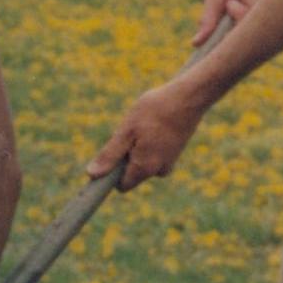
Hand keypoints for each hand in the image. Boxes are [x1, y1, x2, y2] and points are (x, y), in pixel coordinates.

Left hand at [87, 81, 204, 191]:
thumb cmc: (154, 111)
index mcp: (145, 169)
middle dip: (126, 156)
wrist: (189, 97)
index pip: (122, 186)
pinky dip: (150, 142)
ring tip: (144, 125)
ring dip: (138, 147)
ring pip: (143, 161)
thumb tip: (92, 175)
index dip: (111, 174)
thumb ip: (110, 155)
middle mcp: (159, 171)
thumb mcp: (126, 131)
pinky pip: (154, 153)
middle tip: (131, 131)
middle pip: (132, 172)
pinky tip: (154, 124)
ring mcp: (169, 162)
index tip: (111, 152)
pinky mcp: (175, 152)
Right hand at [193, 0, 273, 47]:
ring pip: (257, 13)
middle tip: (233, 0)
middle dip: (238, 10)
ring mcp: (267, 15)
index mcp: (233, 28)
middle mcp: (251, 25)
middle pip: (245, 28)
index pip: (229, 45)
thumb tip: (195, 43)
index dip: (228, 43)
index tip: (227, 35)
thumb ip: (208, 18)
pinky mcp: (282, 4)